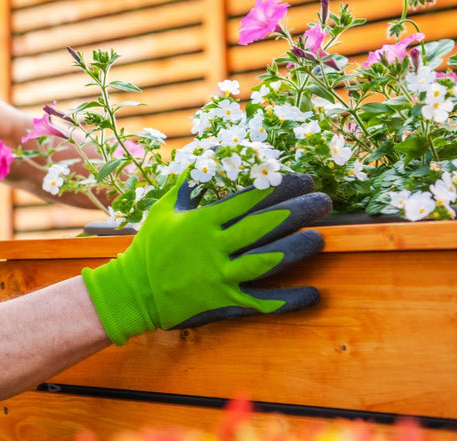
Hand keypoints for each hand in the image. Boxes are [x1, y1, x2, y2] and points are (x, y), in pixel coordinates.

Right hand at [82, 173, 330, 344]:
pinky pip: (263, 303)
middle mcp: (215, 248)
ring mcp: (221, 278)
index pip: (248, 199)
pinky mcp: (226, 303)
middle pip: (265, 226)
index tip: (302, 178)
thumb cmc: (150, 247)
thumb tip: (212, 152)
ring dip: (298, 249)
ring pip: (268, 261)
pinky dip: (290, 299)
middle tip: (323, 201)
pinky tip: (314, 292)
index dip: (279, 187)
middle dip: (298, 211)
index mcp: (202, 222)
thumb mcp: (166, 209)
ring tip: (320, 237)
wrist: (133, 292)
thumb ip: (191, 182)